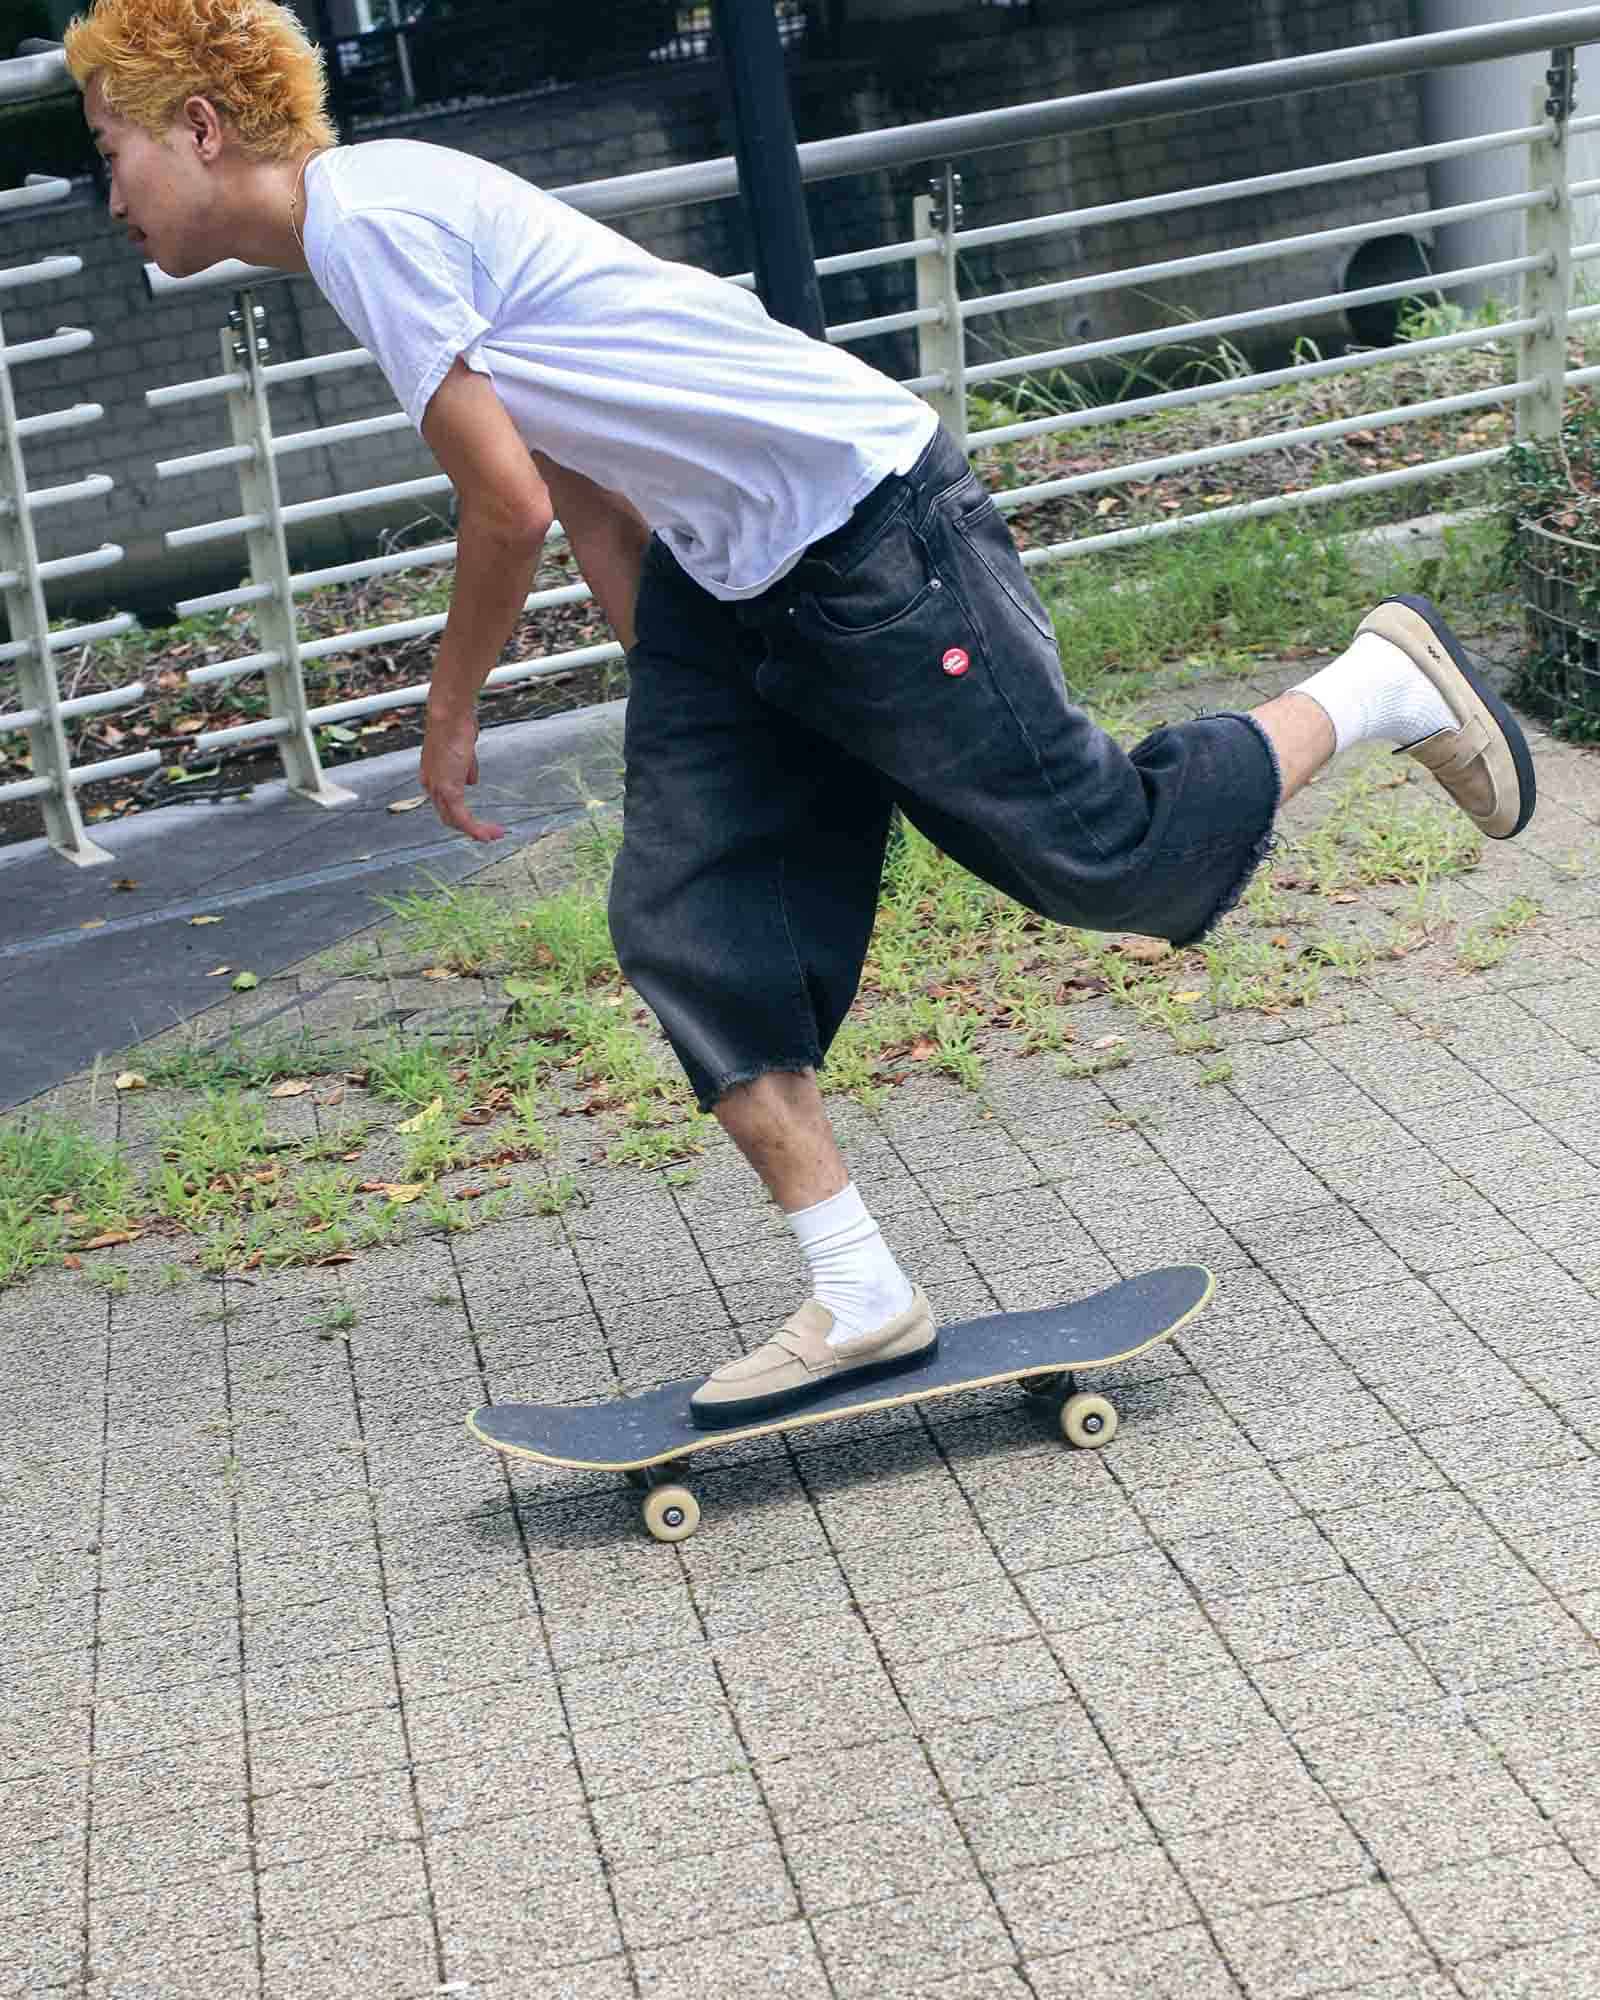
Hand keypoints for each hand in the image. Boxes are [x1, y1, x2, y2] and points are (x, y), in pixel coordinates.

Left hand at [420, 701, 505, 842]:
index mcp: (432, 776)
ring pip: (456, 821)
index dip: (461, 814)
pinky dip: (476, 829)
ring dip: (476, 830)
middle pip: (449, 817)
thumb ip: (467, 768)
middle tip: (490, 832)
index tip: (479, 819)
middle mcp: (431, 785)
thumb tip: (471, 781)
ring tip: (495, 834)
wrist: (450, 716)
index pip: (445, 803)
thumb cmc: (456, 725)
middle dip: (470, 827)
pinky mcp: (449, 790)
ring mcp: (439, 789)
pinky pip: (463, 818)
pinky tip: (488, 834)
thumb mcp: (464, 750)